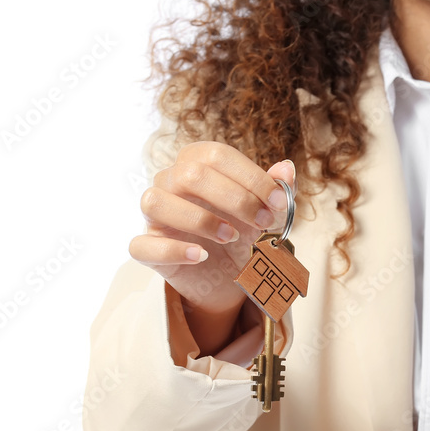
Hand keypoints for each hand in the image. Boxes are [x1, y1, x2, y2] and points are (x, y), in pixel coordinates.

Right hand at [129, 142, 296, 314]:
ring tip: (231, 237)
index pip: (217, 155)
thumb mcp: (263, 211)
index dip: (251, 177)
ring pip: (157, 201)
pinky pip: (142, 245)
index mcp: (196, 163)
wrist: (228, 275)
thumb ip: (275, 189)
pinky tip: (201, 255)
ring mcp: (154, 215)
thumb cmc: (242, 231)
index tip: (278, 202)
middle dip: (235, 199)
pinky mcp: (146, 247)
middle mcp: (169, 182)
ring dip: (200, 219)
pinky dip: (173, 250)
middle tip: (263, 222)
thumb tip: (287, 168)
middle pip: (190, 174)